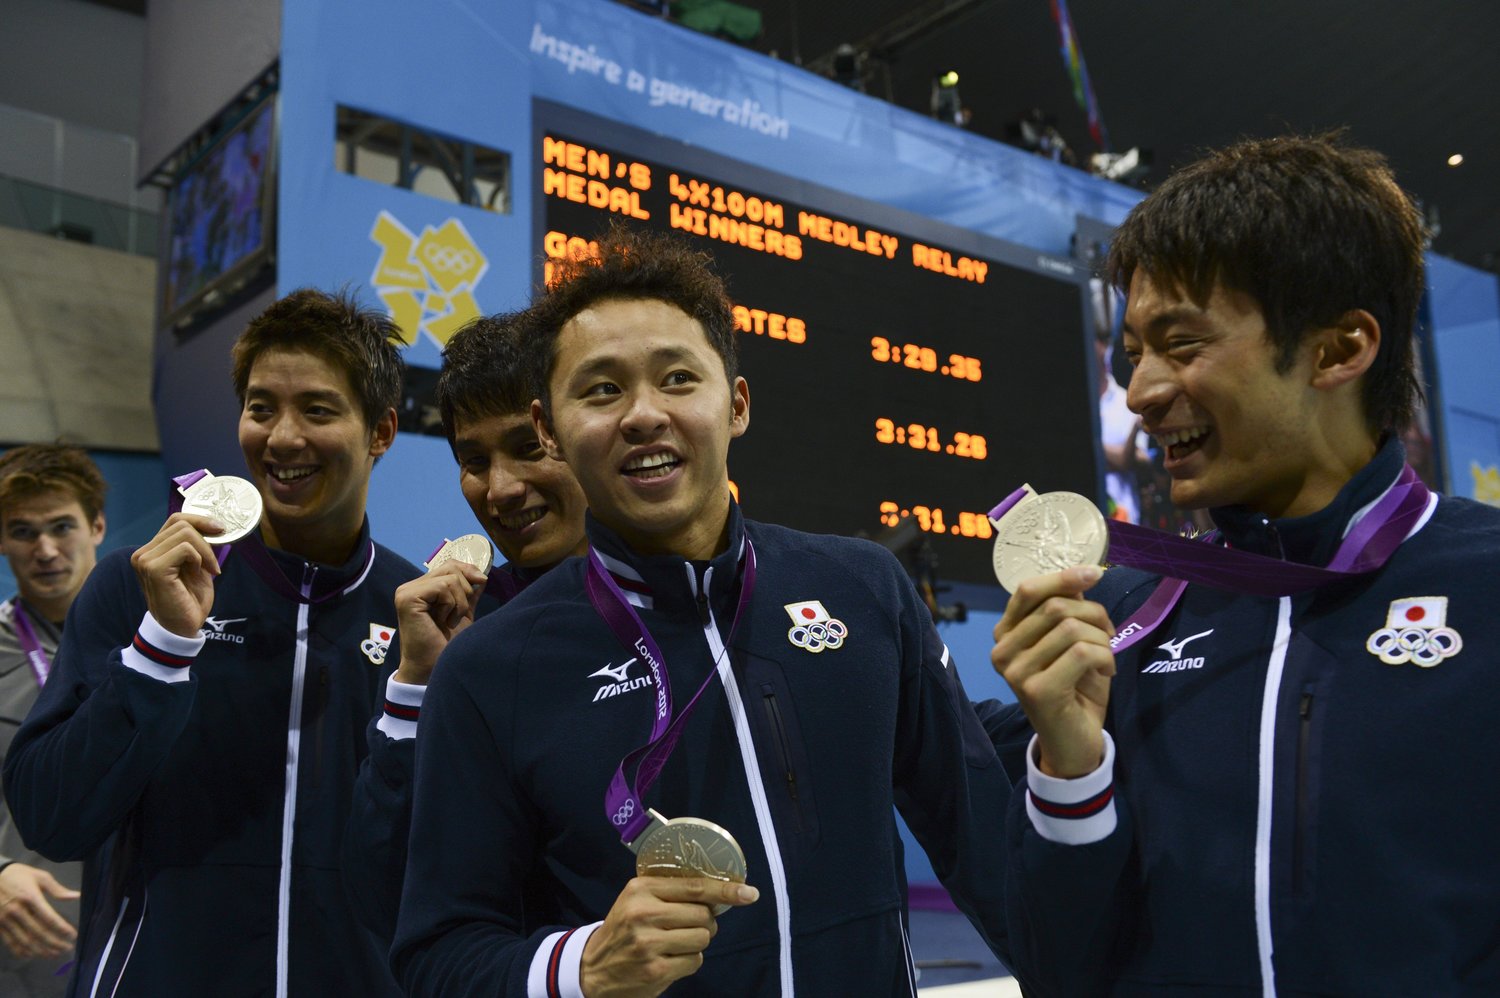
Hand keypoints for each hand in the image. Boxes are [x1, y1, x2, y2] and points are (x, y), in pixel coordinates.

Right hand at [0, 862, 78, 959]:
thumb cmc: (19, 875)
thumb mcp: (40, 876)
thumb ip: (57, 889)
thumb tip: (76, 896)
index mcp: (30, 898)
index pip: (49, 918)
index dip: (62, 929)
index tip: (73, 936)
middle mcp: (18, 911)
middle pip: (39, 933)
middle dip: (54, 943)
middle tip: (67, 949)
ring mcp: (6, 920)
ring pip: (25, 941)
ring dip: (40, 950)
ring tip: (54, 954)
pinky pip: (10, 942)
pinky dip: (21, 951)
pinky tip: (32, 955)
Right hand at [130, 513, 221, 637]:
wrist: (182, 628)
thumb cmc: (189, 600)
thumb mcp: (197, 566)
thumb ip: (196, 545)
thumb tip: (212, 524)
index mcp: (152, 550)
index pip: (176, 520)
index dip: (200, 519)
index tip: (220, 529)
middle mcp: (143, 553)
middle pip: (181, 524)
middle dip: (206, 540)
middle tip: (213, 564)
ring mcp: (145, 560)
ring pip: (185, 534)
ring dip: (205, 551)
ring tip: (208, 570)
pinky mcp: (153, 569)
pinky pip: (185, 549)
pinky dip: (200, 559)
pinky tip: (200, 574)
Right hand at [390, 561, 487, 685]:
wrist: (435, 667)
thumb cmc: (447, 644)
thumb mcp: (463, 612)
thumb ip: (468, 593)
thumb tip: (481, 574)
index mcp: (421, 588)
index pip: (449, 565)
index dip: (469, 570)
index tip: (482, 582)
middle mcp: (410, 587)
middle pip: (451, 568)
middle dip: (465, 590)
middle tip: (458, 615)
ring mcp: (406, 592)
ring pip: (450, 578)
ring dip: (459, 603)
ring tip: (449, 621)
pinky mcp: (408, 598)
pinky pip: (442, 587)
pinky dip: (451, 605)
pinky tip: (443, 621)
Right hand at [580, 877, 758, 997]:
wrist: (592, 968)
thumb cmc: (623, 929)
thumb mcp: (637, 900)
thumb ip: (670, 891)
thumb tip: (719, 890)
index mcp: (641, 889)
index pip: (695, 887)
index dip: (726, 889)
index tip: (749, 893)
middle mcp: (644, 914)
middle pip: (703, 915)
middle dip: (706, 922)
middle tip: (689, 925)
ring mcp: (649, 944)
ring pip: (702, 939)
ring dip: (697, 942)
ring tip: (675, 943)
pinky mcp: (656, 970)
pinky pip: (695, 961)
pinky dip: (690, 961)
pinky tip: (671, 959)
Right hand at [991, 566, 1114, 778]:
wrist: (1074, 742)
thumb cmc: (1074, 688)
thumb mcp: (1070, 641)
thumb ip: (1067, 610)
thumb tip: (1082, 574)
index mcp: (1005, 634)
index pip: (1027, 591)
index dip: (1062, 577)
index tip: (1094, 573)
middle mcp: (1002, 651)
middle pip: (1055, 607)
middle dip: (1094, 614)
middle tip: (1109, 634)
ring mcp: (1016, 672)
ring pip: (1071, 628)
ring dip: (1102, 639)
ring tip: (1106, 656)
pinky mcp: (1037, 690)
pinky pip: (1082, 652)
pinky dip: (1105, 657)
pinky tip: (1105, 671)